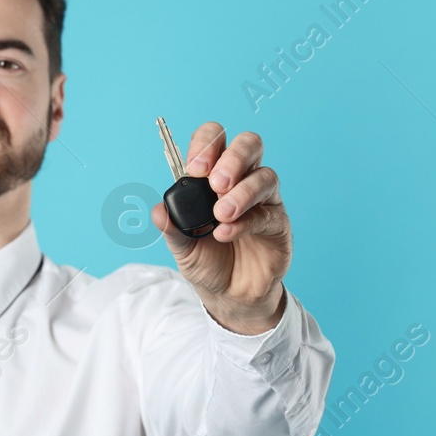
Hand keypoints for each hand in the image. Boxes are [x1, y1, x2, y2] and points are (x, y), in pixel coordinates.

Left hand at [151, 123, 291, 333]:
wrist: (229, 295)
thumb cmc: (208, 262)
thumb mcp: (182, 247)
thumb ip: (171, 228)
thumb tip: (158, 212)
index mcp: (214, 177)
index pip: (216, 141)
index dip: (206, 144)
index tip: (194, 168)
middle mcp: (243, 180)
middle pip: (249, 145)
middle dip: (232, 158)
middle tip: (214, 183)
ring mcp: (264, 200)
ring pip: (264, 176)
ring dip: (241, 192)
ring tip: (221, 214)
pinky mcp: (278, 224)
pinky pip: (267, 213)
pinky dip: (244, 222)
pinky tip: (226, 233)